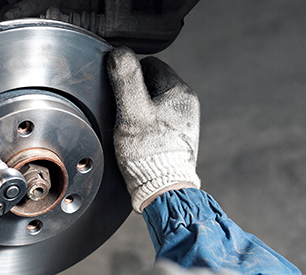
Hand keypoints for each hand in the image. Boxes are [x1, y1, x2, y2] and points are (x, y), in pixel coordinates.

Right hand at [107, 47, 200, 211]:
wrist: (162, 190)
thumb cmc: (149, 153)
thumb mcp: (132, 112)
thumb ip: (126, 80)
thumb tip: (120, 53)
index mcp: (180, 92)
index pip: (150, 64)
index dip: (129, 74)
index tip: (119, 91)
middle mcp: (187, 104)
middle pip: (152, 84)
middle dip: (134, 94)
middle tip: (122, 112)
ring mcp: (184, 122)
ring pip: (154, 103)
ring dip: (139, 111)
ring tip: (130, 128)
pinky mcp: (178, 138)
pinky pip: (158, 121)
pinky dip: (146, 126)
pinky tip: (138, 140)